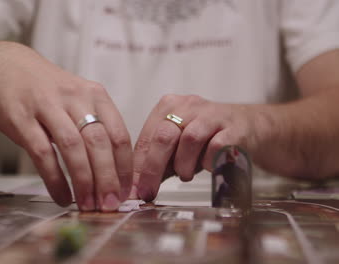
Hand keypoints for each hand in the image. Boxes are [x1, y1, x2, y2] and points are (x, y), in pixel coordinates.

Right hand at [0, 41, 132, 210]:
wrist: (5, 65)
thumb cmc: (47, 89)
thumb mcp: (78, 98)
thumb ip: (95, 127)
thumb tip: (112, 171)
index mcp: (95, 94)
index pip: (119, 134)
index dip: (124, 167)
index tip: (125, 191)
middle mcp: (75, 98)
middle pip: (99, 143)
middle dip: (107, 179)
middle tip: (110, 204)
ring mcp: (47, 106)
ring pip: (73, 148)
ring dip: (83, 181)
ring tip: (88, 205)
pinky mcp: (21, 118)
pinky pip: (43, 153)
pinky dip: (55, 179)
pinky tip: (62, 197)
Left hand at [133, 94, 260, 201]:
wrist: (250, 126)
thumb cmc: (207, 138)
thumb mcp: (178, 147)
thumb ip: (159, 164)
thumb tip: (138, 189)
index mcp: (169, 107)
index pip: (147, 137)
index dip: (138, 166)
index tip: (134, 189)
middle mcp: (189, 106)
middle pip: (164, 136)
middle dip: (153, 169)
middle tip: (149, 191)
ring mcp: (212, 114)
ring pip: (189, 139)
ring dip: (184, 164)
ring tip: (185, 175)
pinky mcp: (234, 128)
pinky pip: (216, 147)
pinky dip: (208, 162)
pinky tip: (209, 167)